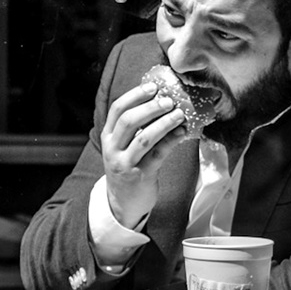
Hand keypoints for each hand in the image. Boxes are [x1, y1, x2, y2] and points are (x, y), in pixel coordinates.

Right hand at [100, 79, 185, 229]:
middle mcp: (113, 149)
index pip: (117, 109)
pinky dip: (171, 141)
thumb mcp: (123, 146)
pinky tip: (183, 132)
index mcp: (108, 136)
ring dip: (163, 123)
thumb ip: (135, 128)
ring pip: (143, 138)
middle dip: (150, 108)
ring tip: (179, 114)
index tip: (153, 87)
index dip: (135, 95)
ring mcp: (125, 163)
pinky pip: (158, 154)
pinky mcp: (140, 176)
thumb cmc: (128, 167)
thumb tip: (160, 101)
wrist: (123, 202)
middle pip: (129, 121)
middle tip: (168, 100)